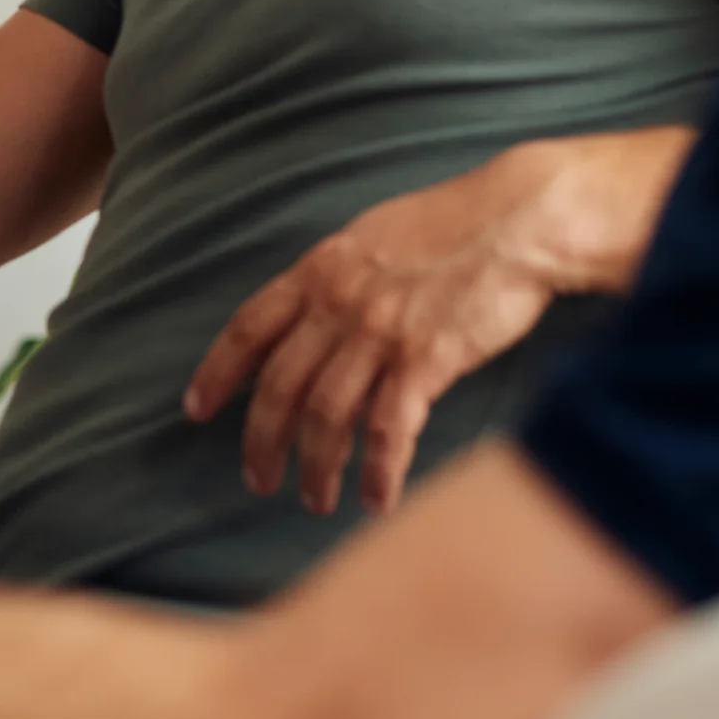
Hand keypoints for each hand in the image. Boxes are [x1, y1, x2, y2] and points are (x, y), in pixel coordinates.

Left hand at [182, 128, 694, 515]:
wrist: (521, 219)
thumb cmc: (455, 226)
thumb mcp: (373, 237)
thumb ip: (336, 277)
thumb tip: (312, 315)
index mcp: (319, 269)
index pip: (248, 327)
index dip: (218, 372)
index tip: (197, 409)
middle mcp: (338, 303)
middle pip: (279, 387)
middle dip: (261, 441)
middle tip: (258, 480)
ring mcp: (380, 332)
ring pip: (326, 418)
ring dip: (316, 468)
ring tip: (315, 499)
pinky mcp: (427, 359)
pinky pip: (389, 431)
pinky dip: (378, 472)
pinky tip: (377, 498)